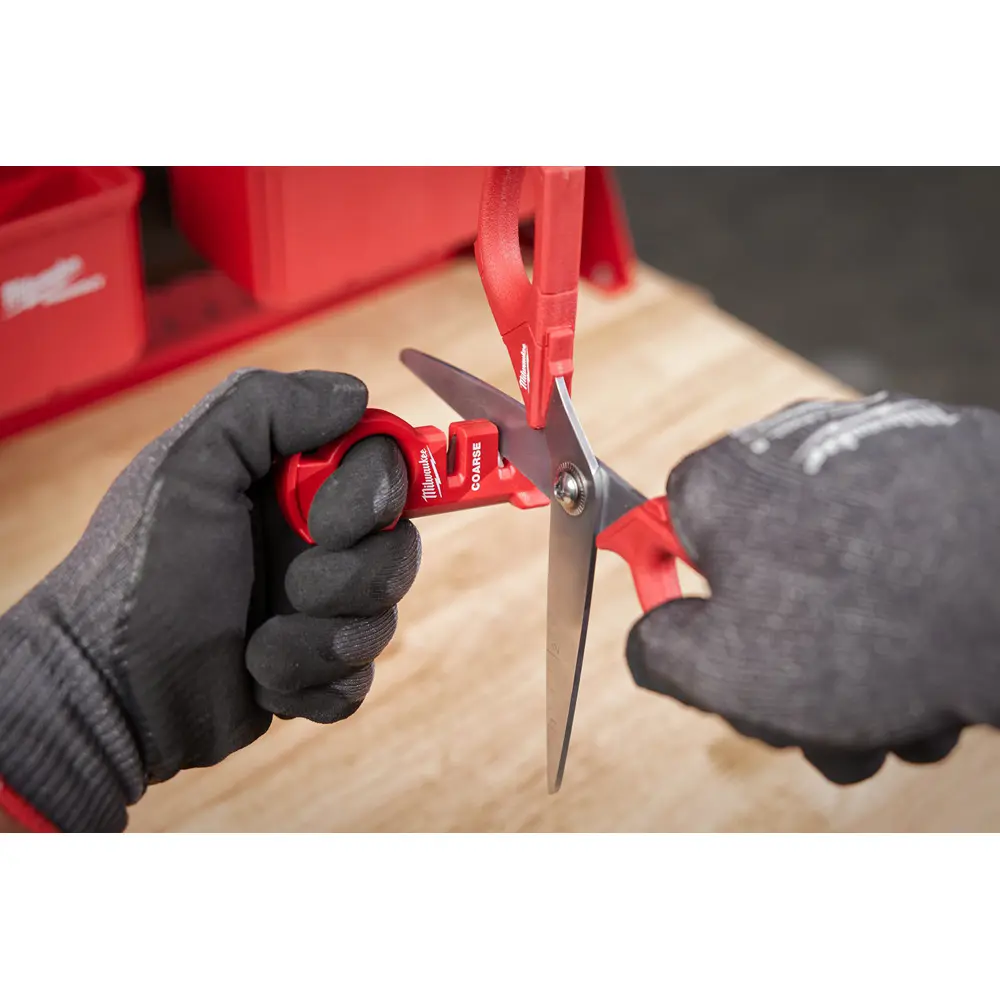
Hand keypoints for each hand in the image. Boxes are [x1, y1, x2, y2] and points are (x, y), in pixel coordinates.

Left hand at [0, 369, 420, 830]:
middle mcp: (309, 543)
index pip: (383, 466)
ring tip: (257, 649)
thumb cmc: (142, 574)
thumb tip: (355, 394)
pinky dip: (310, 686)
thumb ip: (263, 407)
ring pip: (381, 620)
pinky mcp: (310, 674)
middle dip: (350, 579)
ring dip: (320, 640)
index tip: (329, 524)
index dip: (376, 494)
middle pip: (398, 547)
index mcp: (288, 486)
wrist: (109, 692)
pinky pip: (354, 682)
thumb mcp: (187, 469)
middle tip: (294, 589)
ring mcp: (313, 611)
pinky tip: (261, 682)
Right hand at [626, 391, 999, 783]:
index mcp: (722, 481)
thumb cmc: (876, 623)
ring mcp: (873, 455)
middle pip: (758, 575)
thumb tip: (651, 644)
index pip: (666, 531)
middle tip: (812, 719)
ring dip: (851, 667)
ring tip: (890, 718)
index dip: (683, 601)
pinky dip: (905, 618)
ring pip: (832, 583)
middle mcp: (793, 449)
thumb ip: (657, 654)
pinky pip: (894, 559)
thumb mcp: (722, 668)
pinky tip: (933, 674)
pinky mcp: (940, 472)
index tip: (705, 642)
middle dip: (781, 666)